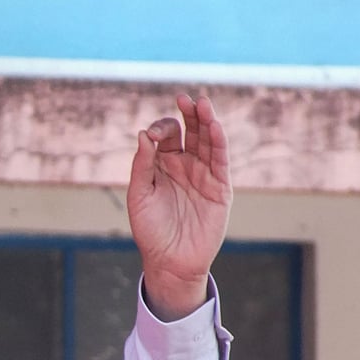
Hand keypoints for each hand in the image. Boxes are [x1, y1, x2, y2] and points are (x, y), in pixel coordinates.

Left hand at [126, 94, 230, 320]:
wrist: (170, 260)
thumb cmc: (149, 230)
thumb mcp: (139, 196)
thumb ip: (141, 165)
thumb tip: (143, 135)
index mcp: (162, 165)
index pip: (166, 135)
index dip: (161, 128)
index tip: (153, 135)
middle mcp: (184, 166)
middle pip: (190, 131)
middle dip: (188, 114)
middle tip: (184, 98)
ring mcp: (203, 175)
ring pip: (207, 141)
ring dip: (206, 121)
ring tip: (202, 103)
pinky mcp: (220, 188)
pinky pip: (220, 161)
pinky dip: (218, 143)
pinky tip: (214, 126)